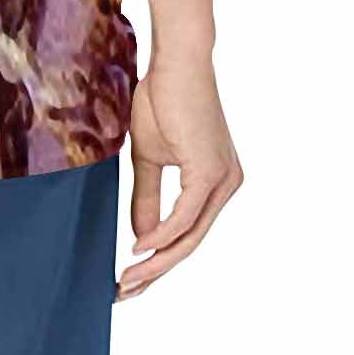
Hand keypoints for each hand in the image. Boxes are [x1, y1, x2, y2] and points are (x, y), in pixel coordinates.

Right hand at [118, 53, 242, 300]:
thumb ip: (147, 198)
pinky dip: (162, 235)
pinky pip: (186, 216)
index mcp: (215, 183)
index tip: (131, 278)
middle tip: (126, 291)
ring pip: (190, 236)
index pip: (188, 232)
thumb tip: (141, 238)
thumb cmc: (161, 100)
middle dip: (157, 271)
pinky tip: (140, 248)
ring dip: (157, 261)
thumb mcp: (148, 158)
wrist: (175, 63)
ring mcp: (223, 180)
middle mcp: (227, 186)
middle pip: (191, 242)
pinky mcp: (210, 172)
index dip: (159, 258)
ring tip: (128, 278)